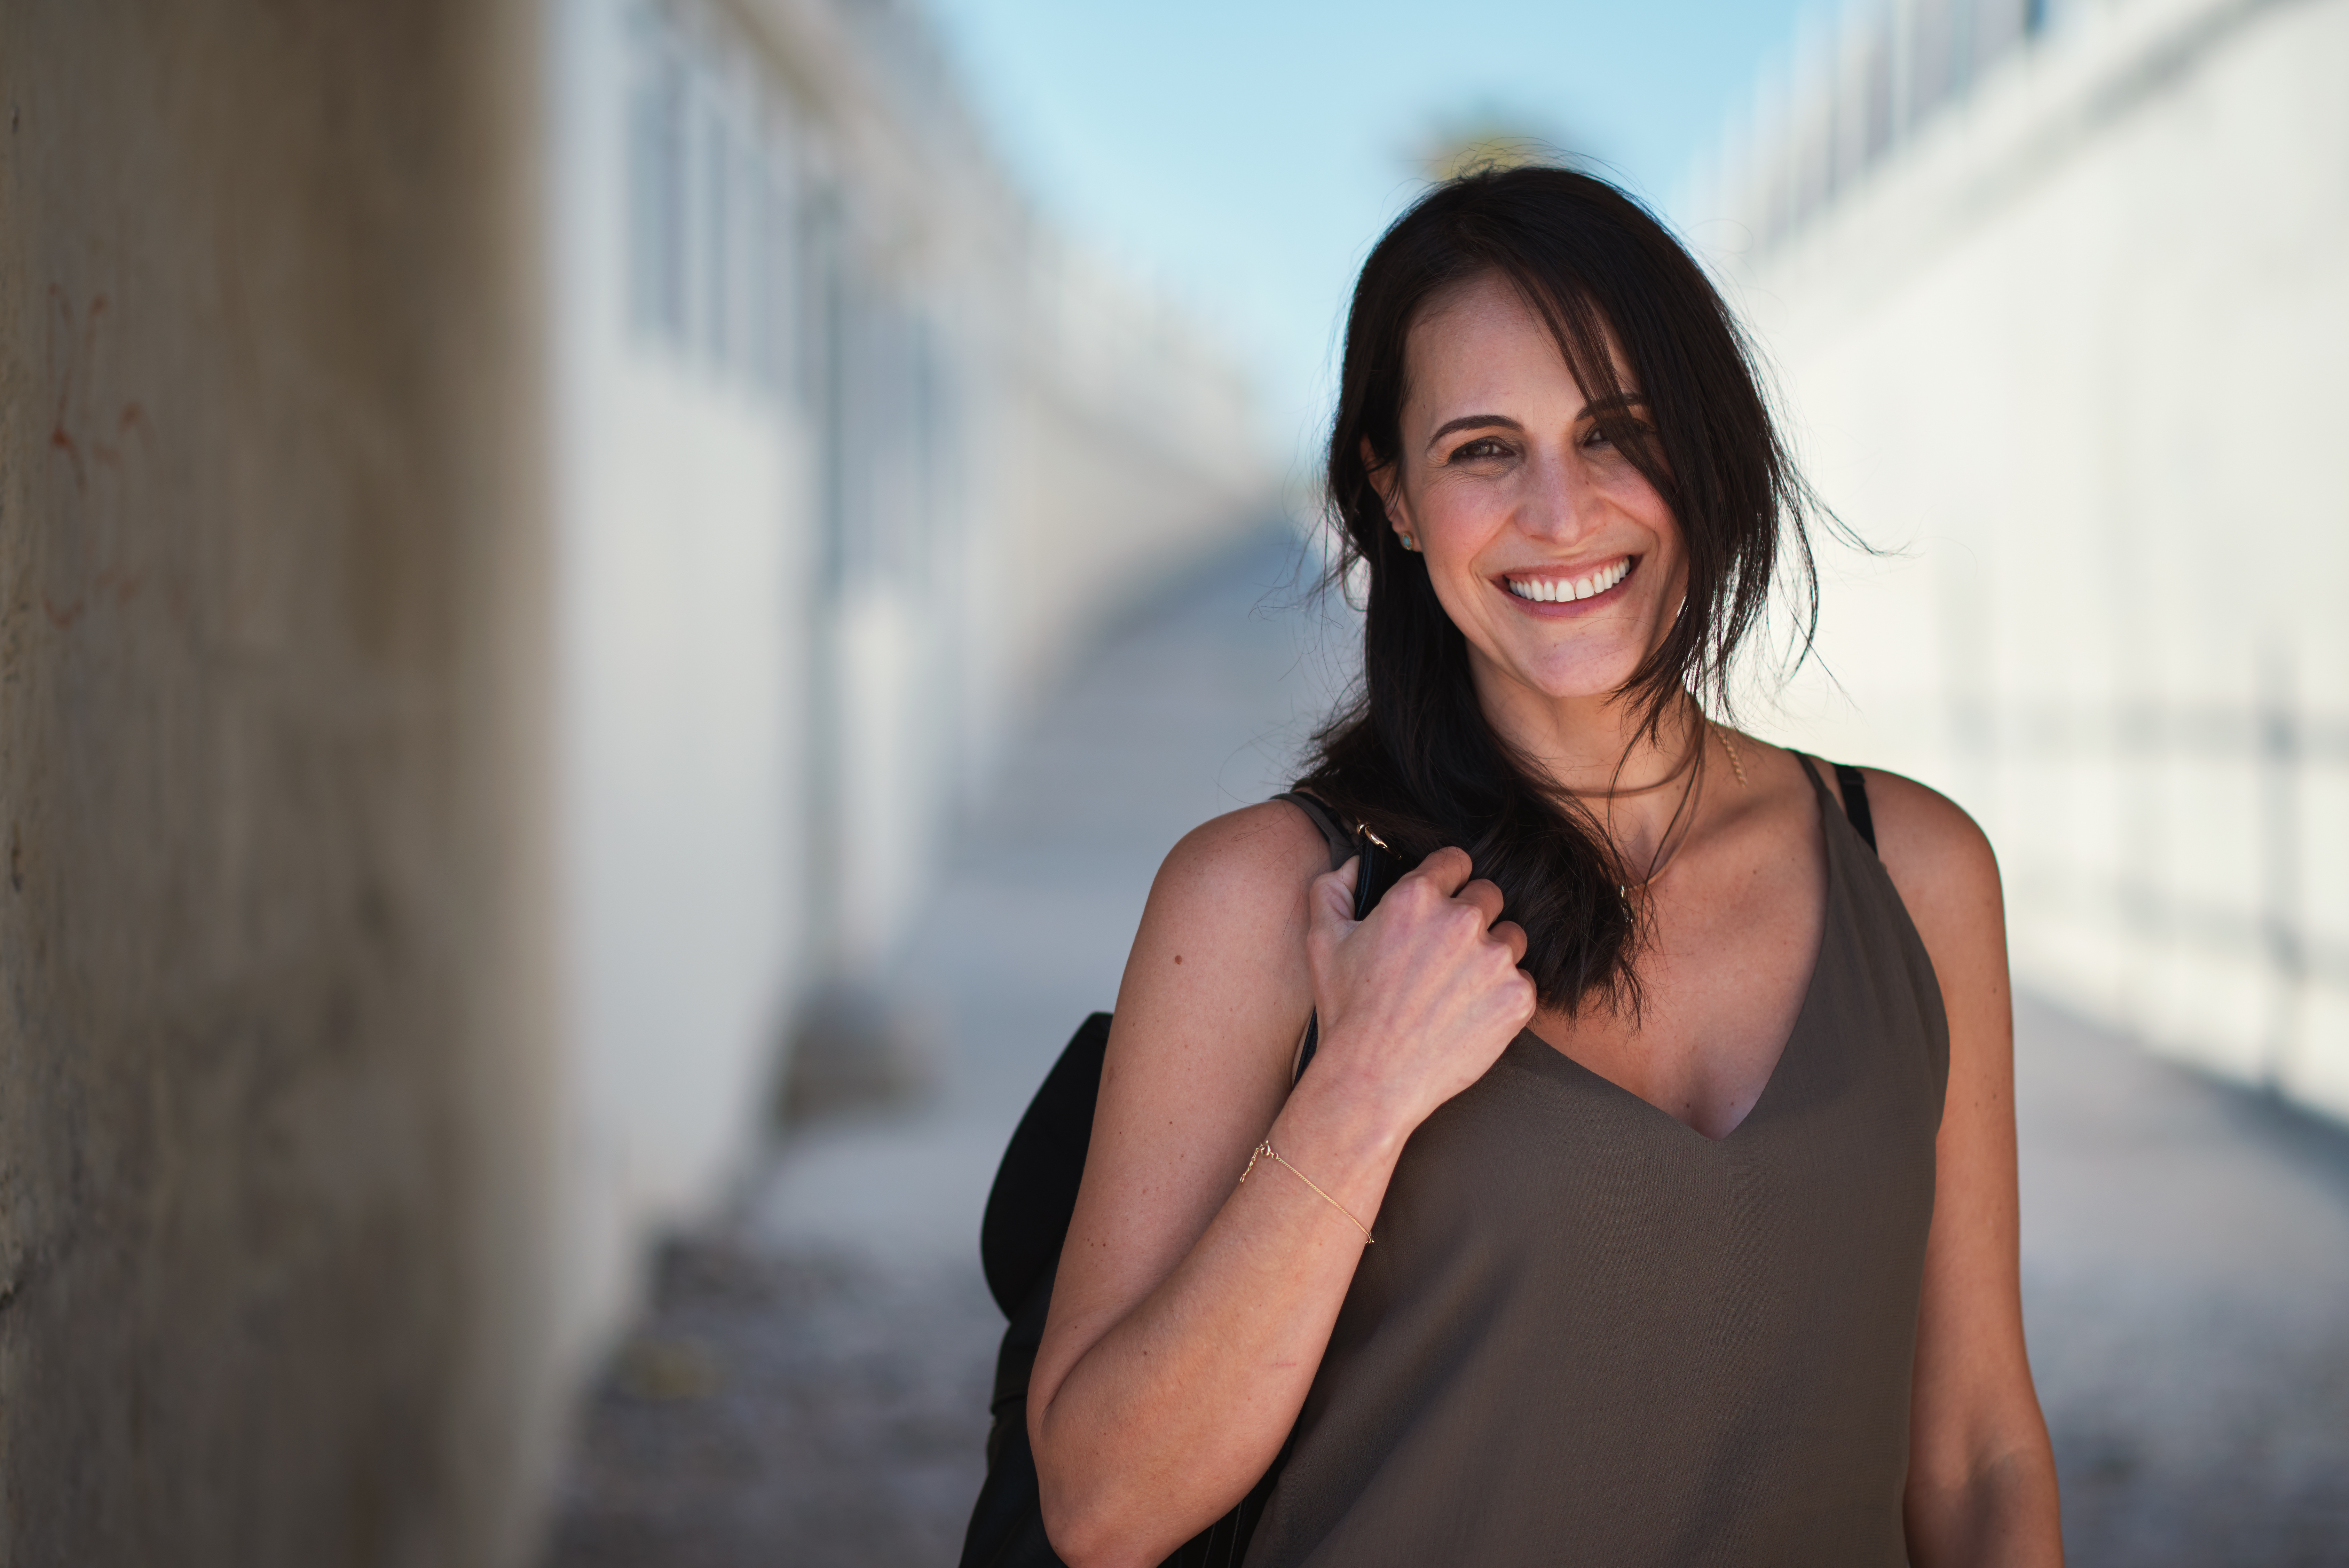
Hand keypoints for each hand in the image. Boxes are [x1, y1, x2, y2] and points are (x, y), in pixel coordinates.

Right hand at [1303, 846, 1535, 1128]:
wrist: (1373, 1080)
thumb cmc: (1347, 1013)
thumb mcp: (1322, 942)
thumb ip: (1333, 889)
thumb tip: (1358, 864)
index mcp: (1416, 898)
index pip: (1456, 861)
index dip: (1448, 880)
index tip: (1442, 903)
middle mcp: (1461, 920)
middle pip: (1488, 895)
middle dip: (1471, 917)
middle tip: (1447, 953)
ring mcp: (1494, 959)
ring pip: (1512, 937)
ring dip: (1492, 954)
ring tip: (1460, 987)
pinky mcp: (1517, 997)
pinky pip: (1524, 980)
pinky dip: (1503, 994)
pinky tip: (1471, 1013)